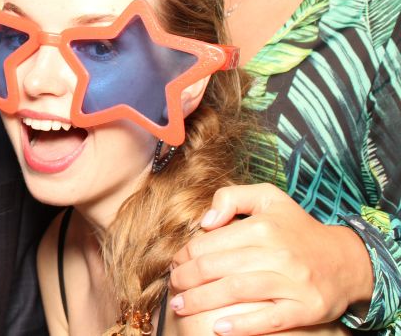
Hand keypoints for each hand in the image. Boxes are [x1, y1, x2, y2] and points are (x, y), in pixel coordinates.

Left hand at [168, 183, 371, 334]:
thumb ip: (232, 197)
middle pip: (217, 268)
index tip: (174, 262)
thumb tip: (205, 221)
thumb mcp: (269, 198)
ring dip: (201, 301)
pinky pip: (269, 319)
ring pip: (236, 291)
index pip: (209, 243)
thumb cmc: (297, 229)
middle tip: (173, 285)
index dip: (185, 254)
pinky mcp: (305, 308)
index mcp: (263, 227)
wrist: (346, 261)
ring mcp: (292, 283)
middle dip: (186, 278)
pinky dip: (242, 326)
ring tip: (180, 306)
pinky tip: (219, 329)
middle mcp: (277, 253)